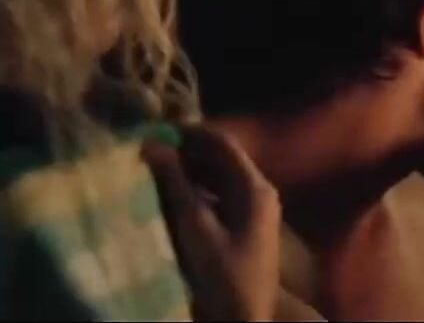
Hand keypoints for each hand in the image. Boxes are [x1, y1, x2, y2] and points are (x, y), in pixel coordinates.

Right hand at [142, 125, 281, 321]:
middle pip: (223, 159)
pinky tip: (172, 198)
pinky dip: (197, 191)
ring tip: (154, 172)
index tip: (154, 132)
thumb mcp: (195, 228)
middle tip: (148, 152)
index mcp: (255, 188)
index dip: (189, 133)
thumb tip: (152, 144)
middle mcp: (261, 192)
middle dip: (186, 152)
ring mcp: (256, 210)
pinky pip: (221, 197)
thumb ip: (176, 185)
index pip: (222, 144)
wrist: (244, 318)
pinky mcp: (247, 227)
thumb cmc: (222, 276)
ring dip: (190, 172)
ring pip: (220, 178)